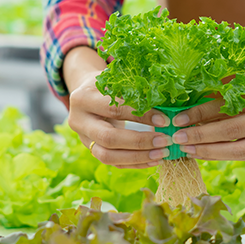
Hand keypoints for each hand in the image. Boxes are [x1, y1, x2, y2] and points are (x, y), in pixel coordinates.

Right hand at [63, 46, 173, 167]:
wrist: (85, 94)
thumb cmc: (106, 84)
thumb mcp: (115, 80)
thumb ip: (133, 90)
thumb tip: (166, 104)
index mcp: (83, 98)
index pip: (114, 110)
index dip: (140, 116)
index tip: (165, 120)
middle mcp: (78, 121)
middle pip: (108, 138)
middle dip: (140, 142)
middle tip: (165, 141)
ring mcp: (83, 138)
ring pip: (107, 156)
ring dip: (138, 157)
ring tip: (162, 153)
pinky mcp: (90, 150)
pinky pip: (113, 163)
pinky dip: (135, 163)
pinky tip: (154, 160)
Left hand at [171, 39, 244, 161]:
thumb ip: (233, 95)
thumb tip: (195, 106)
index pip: (230, 105)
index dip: (202, 112)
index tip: (180, 117)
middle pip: (233, 131)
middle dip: (201, 136)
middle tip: (178, 138)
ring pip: (239, 151)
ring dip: (209, 152)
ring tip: (188, 150)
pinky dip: (224, 157)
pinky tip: (207, 154)